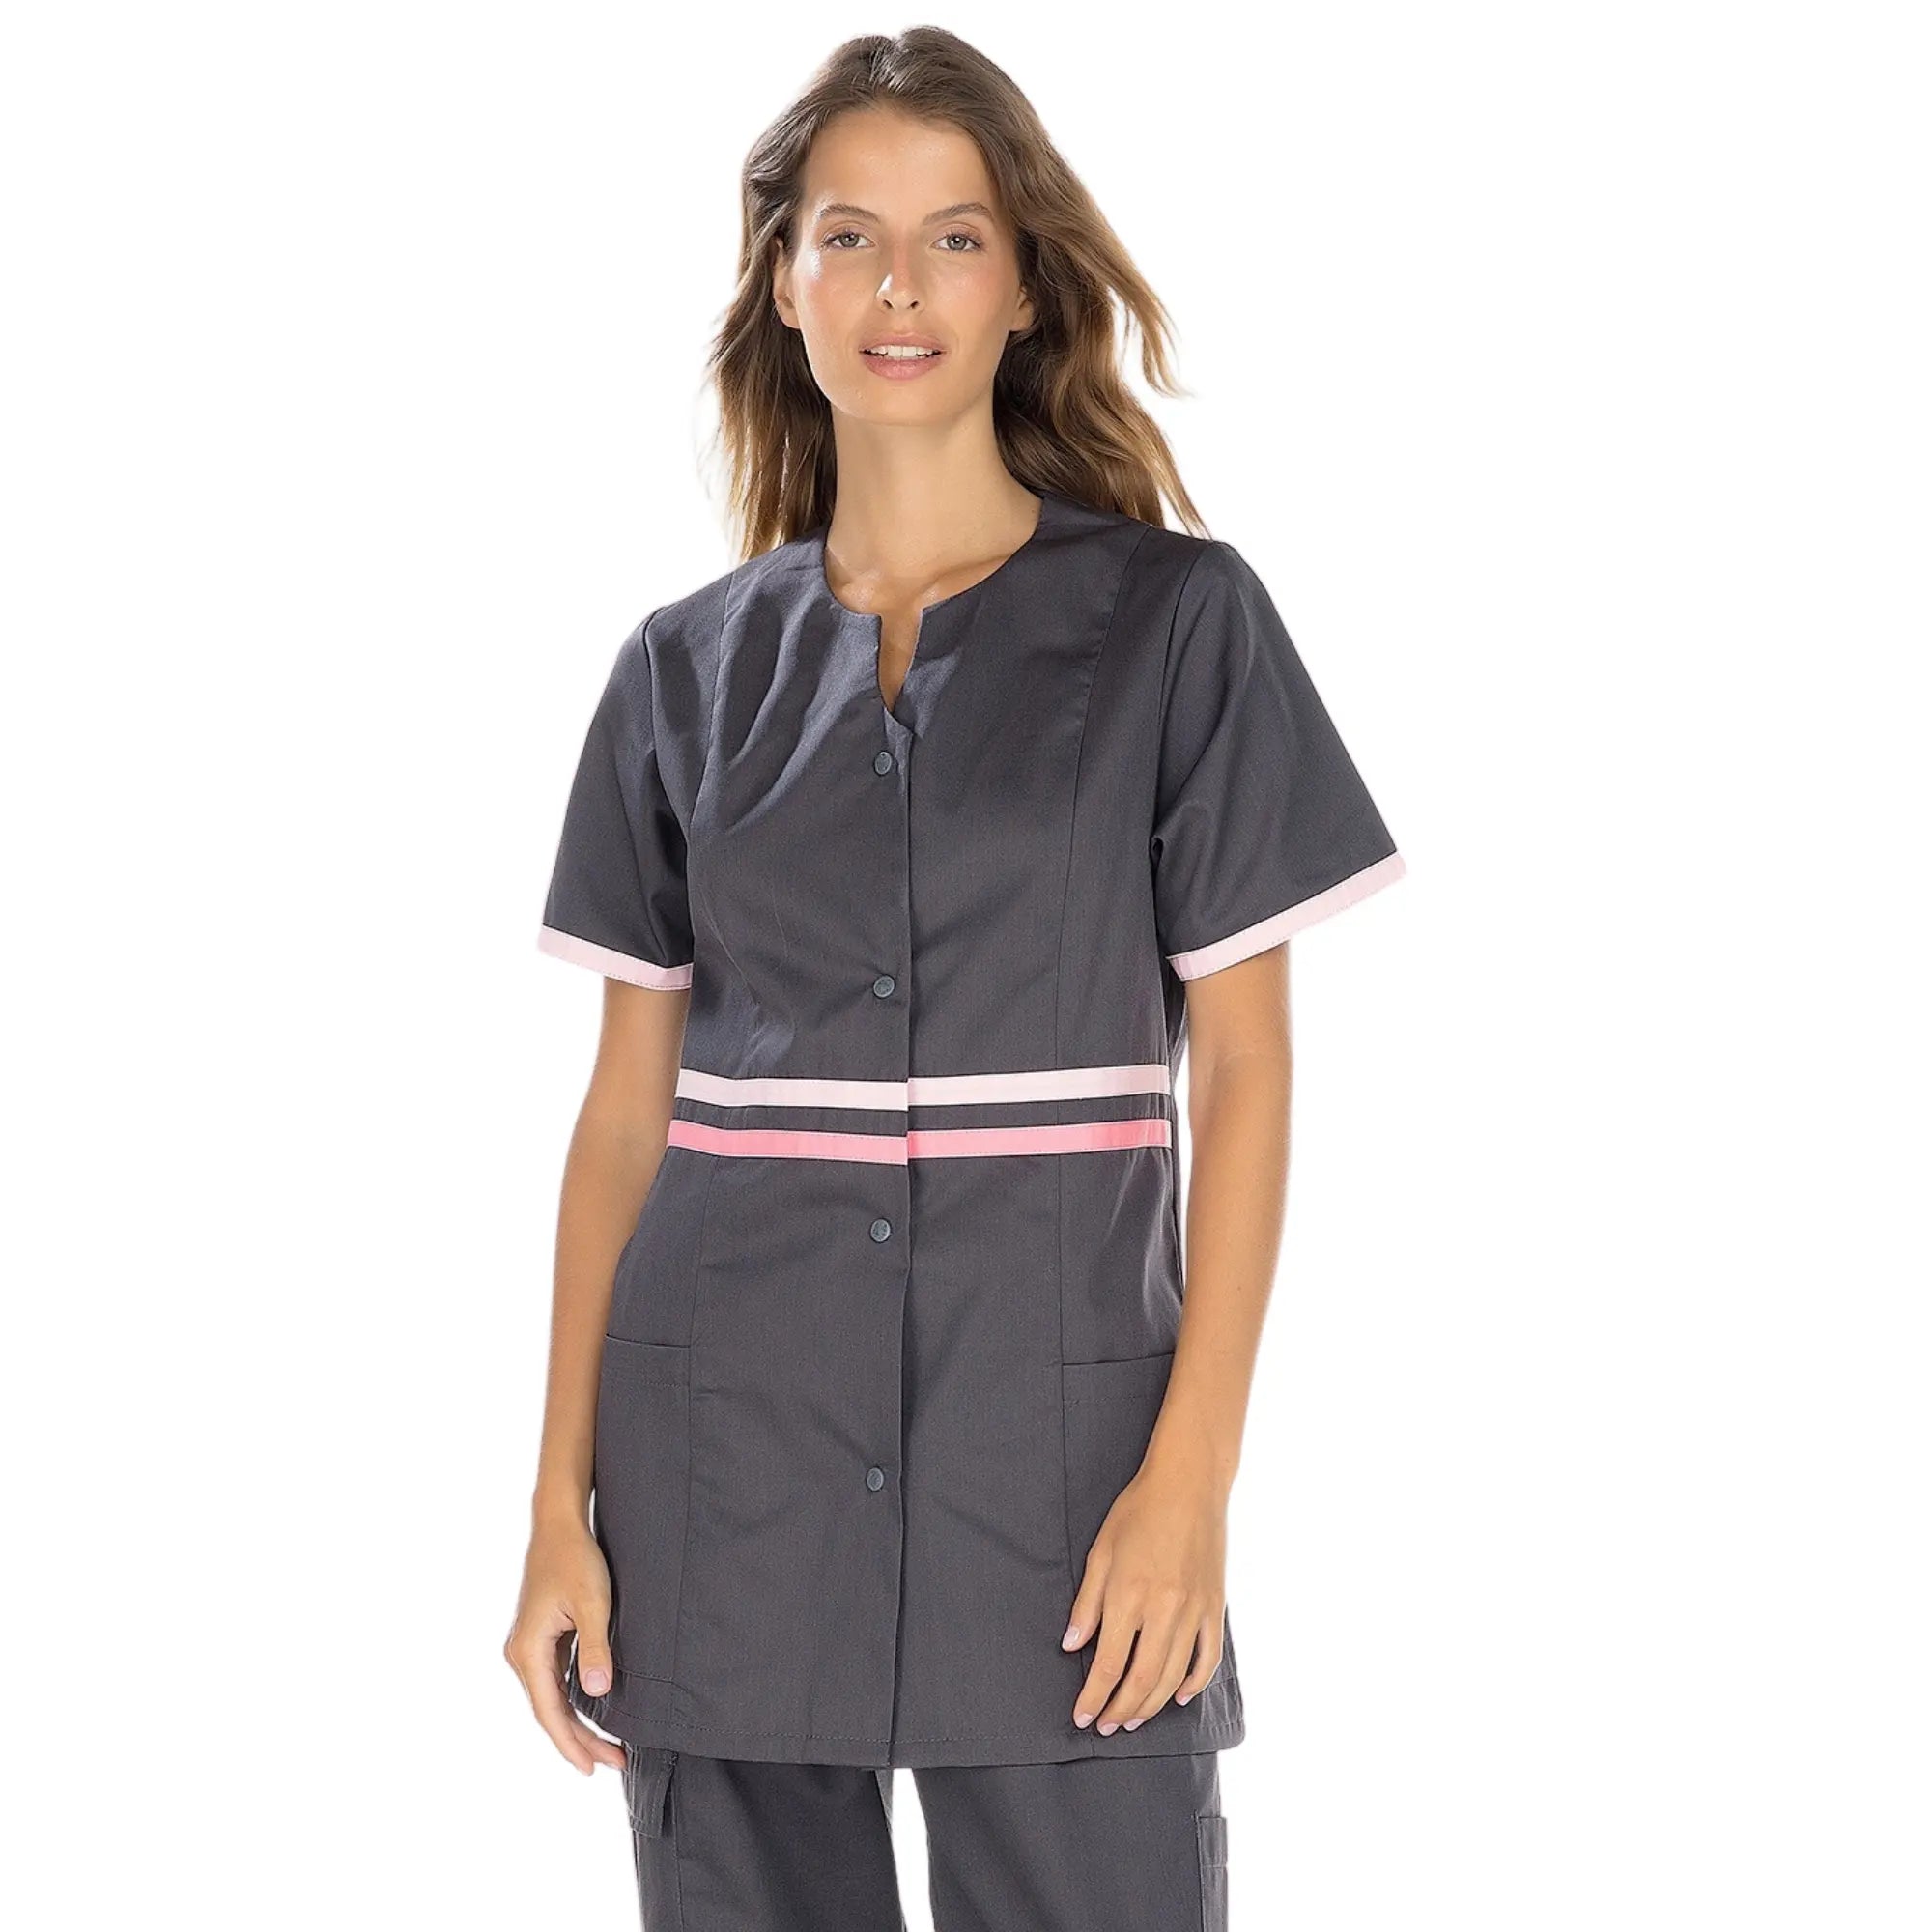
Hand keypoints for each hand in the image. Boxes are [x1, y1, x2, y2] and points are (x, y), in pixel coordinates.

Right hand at [504, 1515, 626, 1773]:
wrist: (559, 1524)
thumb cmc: (576, 1558)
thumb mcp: (592, 1603)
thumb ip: (595, 1649)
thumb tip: (595, 1693)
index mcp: (528, 1650)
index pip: (549, 1712)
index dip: (570, 1743)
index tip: (592, 1768)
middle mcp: (521, 1654)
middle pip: (550, 1710)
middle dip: (579, 1740)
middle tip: (615, 1762)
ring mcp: (528, 1647)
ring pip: (552, 1698)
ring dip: (577, 1723)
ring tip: (608, 1748)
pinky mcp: (540, 1638)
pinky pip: (554, 1681)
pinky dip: (572, 1700)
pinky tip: (592, 1711)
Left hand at [1061, 1450, 1228, 1733]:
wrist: (1189, 1484)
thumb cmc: (1138, 1511)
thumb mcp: (1100, 1551)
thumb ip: (1087, 1603)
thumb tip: (1071, 1645)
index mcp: (1128, 1595)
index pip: (1108, 1664)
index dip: (1093, 1697)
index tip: (1082, 1717)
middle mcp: (1163, 1609)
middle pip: (1141, 1679)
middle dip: (1120, 1711)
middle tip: (1106, 1727)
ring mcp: (1193, 1611)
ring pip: (1172, 1677)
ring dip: (1150, 1705)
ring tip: (1132, 1719)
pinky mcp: (1215, 1607)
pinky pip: (1207, 1659)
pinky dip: (1193, 1684)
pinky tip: (1176, 1696)